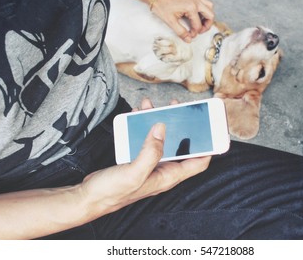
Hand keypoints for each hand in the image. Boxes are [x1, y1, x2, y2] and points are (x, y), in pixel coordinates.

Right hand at [79, 99, 210, 217]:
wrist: (89, 197)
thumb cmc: (112, 192)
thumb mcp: (134, 173)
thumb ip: (151, 152)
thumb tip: (162, 128)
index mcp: (168, 176)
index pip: (199, 162)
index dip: (210, 147)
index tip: (213, 129)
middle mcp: (163, 170)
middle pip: (181, 146)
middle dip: (182, 125)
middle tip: (180, 108)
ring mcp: (150, 163)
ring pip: (162, 139)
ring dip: (159, 121)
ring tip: (152, 106)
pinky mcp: (138, 158)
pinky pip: (146, 139)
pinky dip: (144, 126)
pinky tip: (138, 115)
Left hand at [152, 0, 214, 42]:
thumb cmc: (161, 5)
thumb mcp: (171, 21)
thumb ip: (181, 32)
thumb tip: (188, 39)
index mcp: (191, 8)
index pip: (198, 25)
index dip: (195, 33)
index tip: (190, 36)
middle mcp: (196, 1)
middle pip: (210, 15)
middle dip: (207, 25)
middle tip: (199, 31)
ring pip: (209, 6)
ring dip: (207, 16)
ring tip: (200, 23)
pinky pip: (204, 1)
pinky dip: (204, 9)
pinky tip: (196, 14)